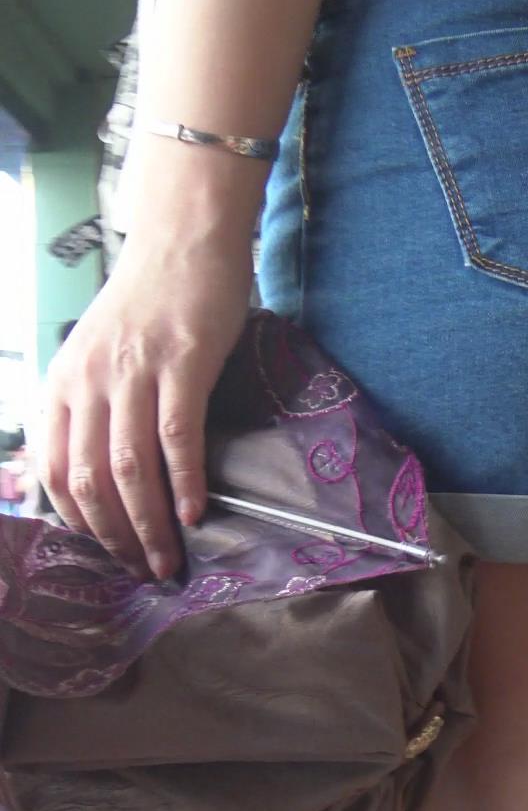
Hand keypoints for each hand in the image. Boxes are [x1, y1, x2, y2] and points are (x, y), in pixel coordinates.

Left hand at [39, 235, 252, 579]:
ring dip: (147, 523)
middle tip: (142, 568)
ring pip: (129, 467)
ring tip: (168, 557)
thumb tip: (97, 473)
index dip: (78, 522)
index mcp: (63, 384)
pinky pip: (176, 435)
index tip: (106, 551)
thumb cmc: (146, 302)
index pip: (53, 471)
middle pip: (90, 479)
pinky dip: (183, 481)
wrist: (182, 241)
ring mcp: (133, 371)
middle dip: (114, 536)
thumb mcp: (95, 355)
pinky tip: (193, 512)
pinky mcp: (180, 363)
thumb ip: (90, 406)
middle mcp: (89, 381)